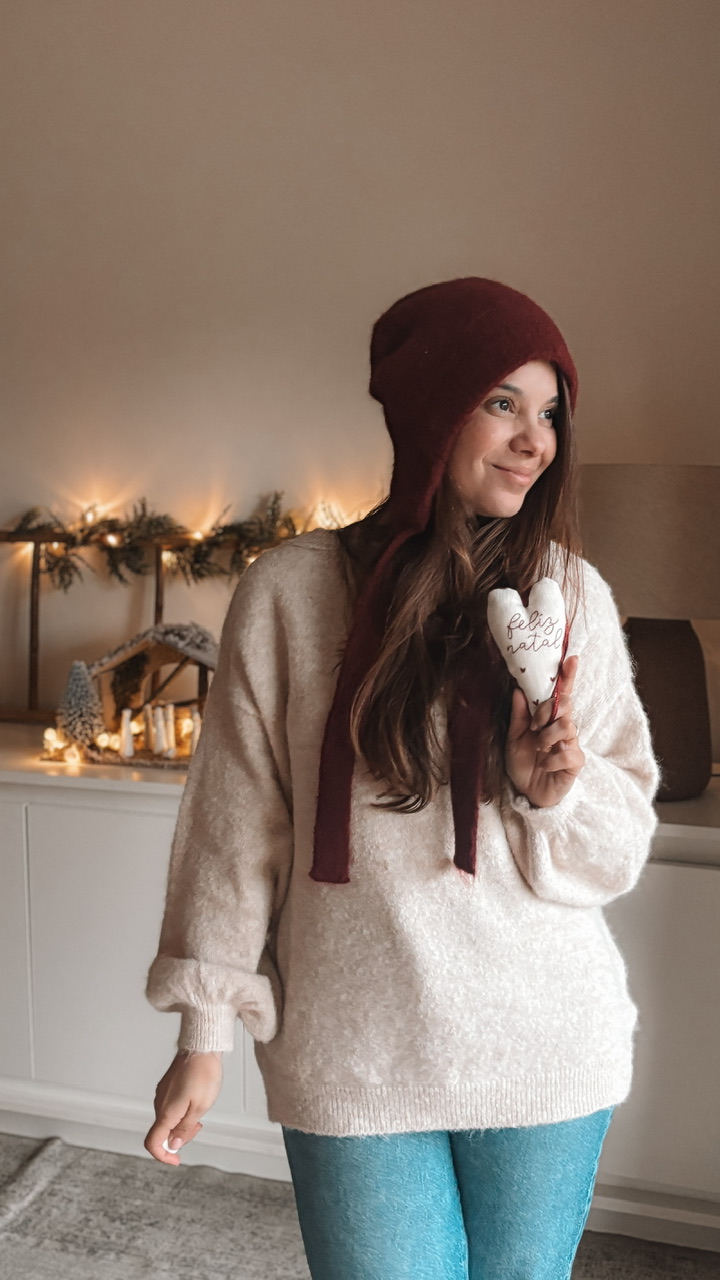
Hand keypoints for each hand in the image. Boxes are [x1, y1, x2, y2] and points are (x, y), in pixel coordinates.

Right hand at [144, 1050, 223, 1165]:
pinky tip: (195, 1101)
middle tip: (198, 1126)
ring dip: (182, 1123)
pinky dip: (181, 1111)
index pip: (153, 1142)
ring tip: (199, 1111)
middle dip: (179, 1137)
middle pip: (163, 1132)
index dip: (163, 1156)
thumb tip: (173, 1145)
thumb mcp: (200, 1107)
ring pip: (167, 1119)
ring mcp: (163, 1093)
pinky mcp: (168, 1086)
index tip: (176, 1159)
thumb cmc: (203, 1073)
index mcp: (166, 1112)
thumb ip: (185, 1129)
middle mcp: (160, 1103)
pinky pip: (170, 1106)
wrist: (202, 1046)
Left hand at [504, 654, 584, 807]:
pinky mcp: (575, 761)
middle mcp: (563, 727)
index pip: (560, 693)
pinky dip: (551, 759)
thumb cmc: (523, 763)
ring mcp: (571, 743)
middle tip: (535, 726)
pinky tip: (545, 765)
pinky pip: (567, 753)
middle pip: (566, 704)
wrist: (528, 793)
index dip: (567, 676)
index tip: (570, 659)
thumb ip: (518, 716)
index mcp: (548, 718)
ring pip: (567, 726)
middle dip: (548, 712)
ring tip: (538, 748)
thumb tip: (518, 690)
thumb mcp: (513, 738)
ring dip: (547, 737)